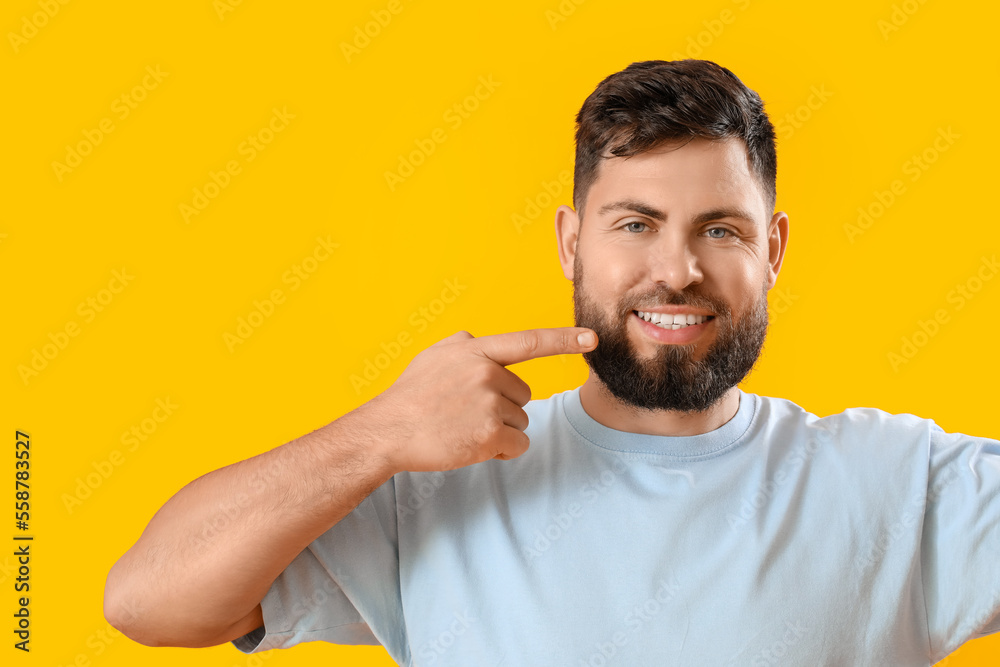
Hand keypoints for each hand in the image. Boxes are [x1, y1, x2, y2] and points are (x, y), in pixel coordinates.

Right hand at [359, 327, 597, 472]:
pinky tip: (471, 445)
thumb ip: (463, 345)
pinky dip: (500, 451)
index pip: (528, 341)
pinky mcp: (489, 434)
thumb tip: (479, 340)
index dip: (563, 339)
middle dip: (503, 407)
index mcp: (475, 350)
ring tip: (462, 429)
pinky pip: (516, 445)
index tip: (592, 338)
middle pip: (523, 395)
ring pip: (520, 421)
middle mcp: (486, 372)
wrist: (387, 430)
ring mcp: (488, 403)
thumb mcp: (433, 356)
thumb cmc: (409, 396)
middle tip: (465, 414)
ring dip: (499, 430)